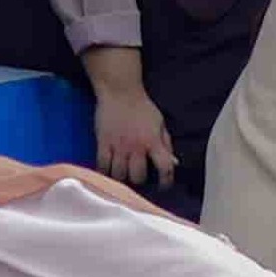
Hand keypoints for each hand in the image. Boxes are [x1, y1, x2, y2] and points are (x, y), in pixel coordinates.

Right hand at [88, 73, 175, 188]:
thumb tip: (173, 163)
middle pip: (138, 176)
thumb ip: (166, 144)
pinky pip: (102, 166)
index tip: (163, 185)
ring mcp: (118, 146)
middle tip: (138, 177)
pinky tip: (108, 171)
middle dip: (139, 180)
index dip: (166, 181)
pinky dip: (105, 172)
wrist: (120, 91)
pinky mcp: (102, 143)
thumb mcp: (160, 123)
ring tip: (123, 175)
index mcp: (153, 141)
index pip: (164, 167)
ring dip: (122, 178)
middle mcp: (136, 146)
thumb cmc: (141, 107)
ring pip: (119, 175)